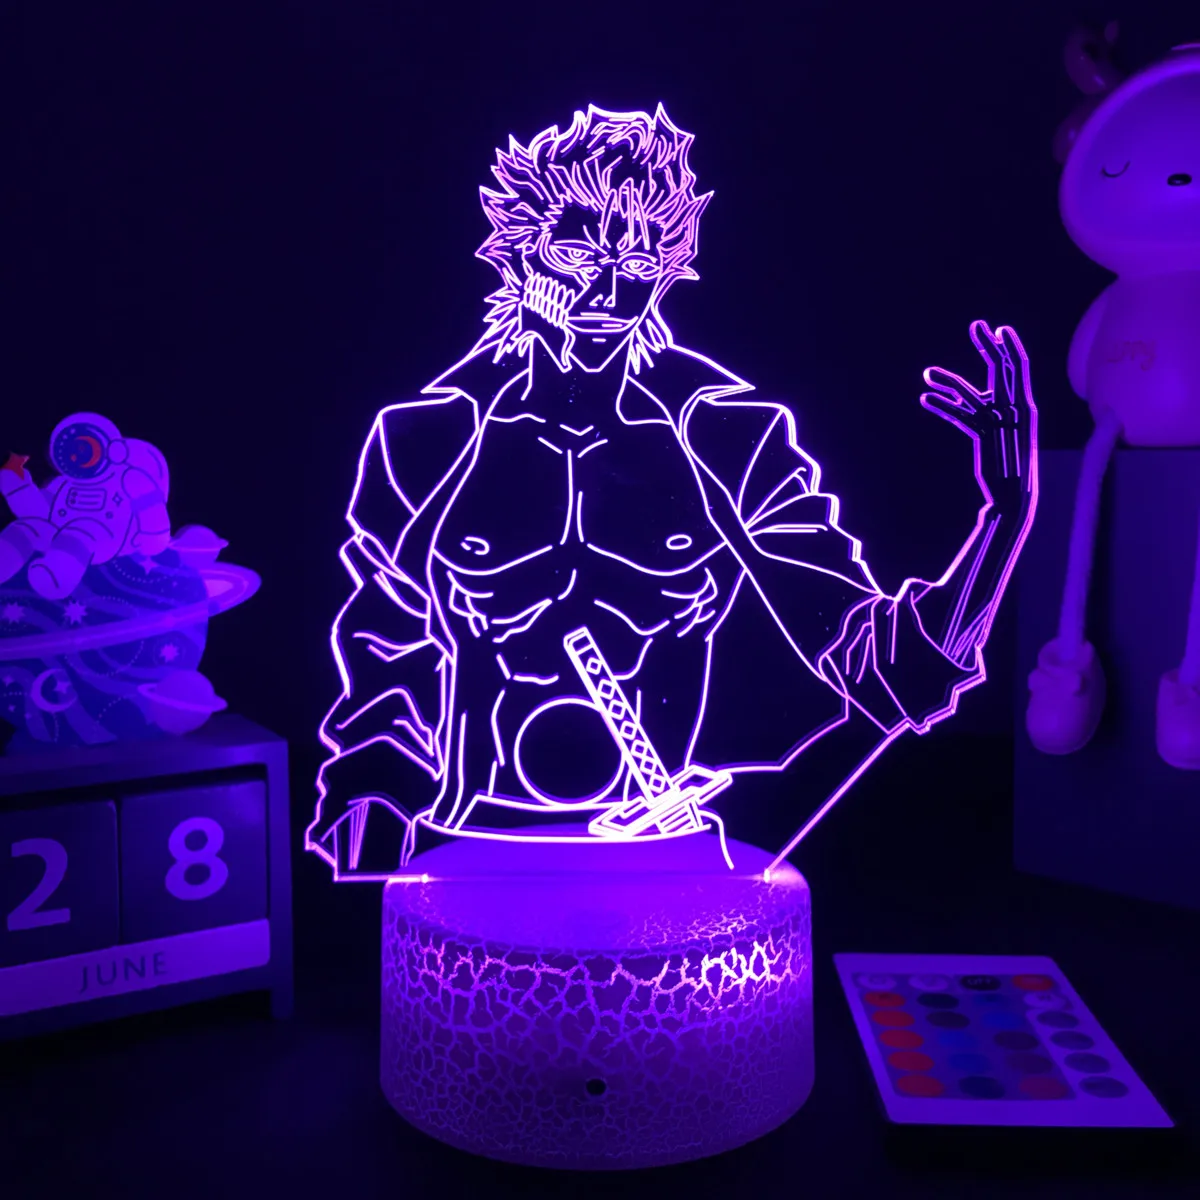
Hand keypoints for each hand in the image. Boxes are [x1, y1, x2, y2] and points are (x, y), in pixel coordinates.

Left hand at [920, 321, 1036, 512]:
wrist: (1014, 498)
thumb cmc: (1010, 465)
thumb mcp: (1005, 432)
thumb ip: (995, 411)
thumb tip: (978, 396)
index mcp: (1026, 407)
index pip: (1020, 369)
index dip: (1009, 347)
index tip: (997, 330)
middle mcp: (1017, 410)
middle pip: (1002, 369)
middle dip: (987, 345)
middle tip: (976, 324)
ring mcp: (1000, 423)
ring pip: (970, 393)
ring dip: (946, 381)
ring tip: (926, 374)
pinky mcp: (983, 437)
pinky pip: (959, 416)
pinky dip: (941, 406)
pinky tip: (925, 399)